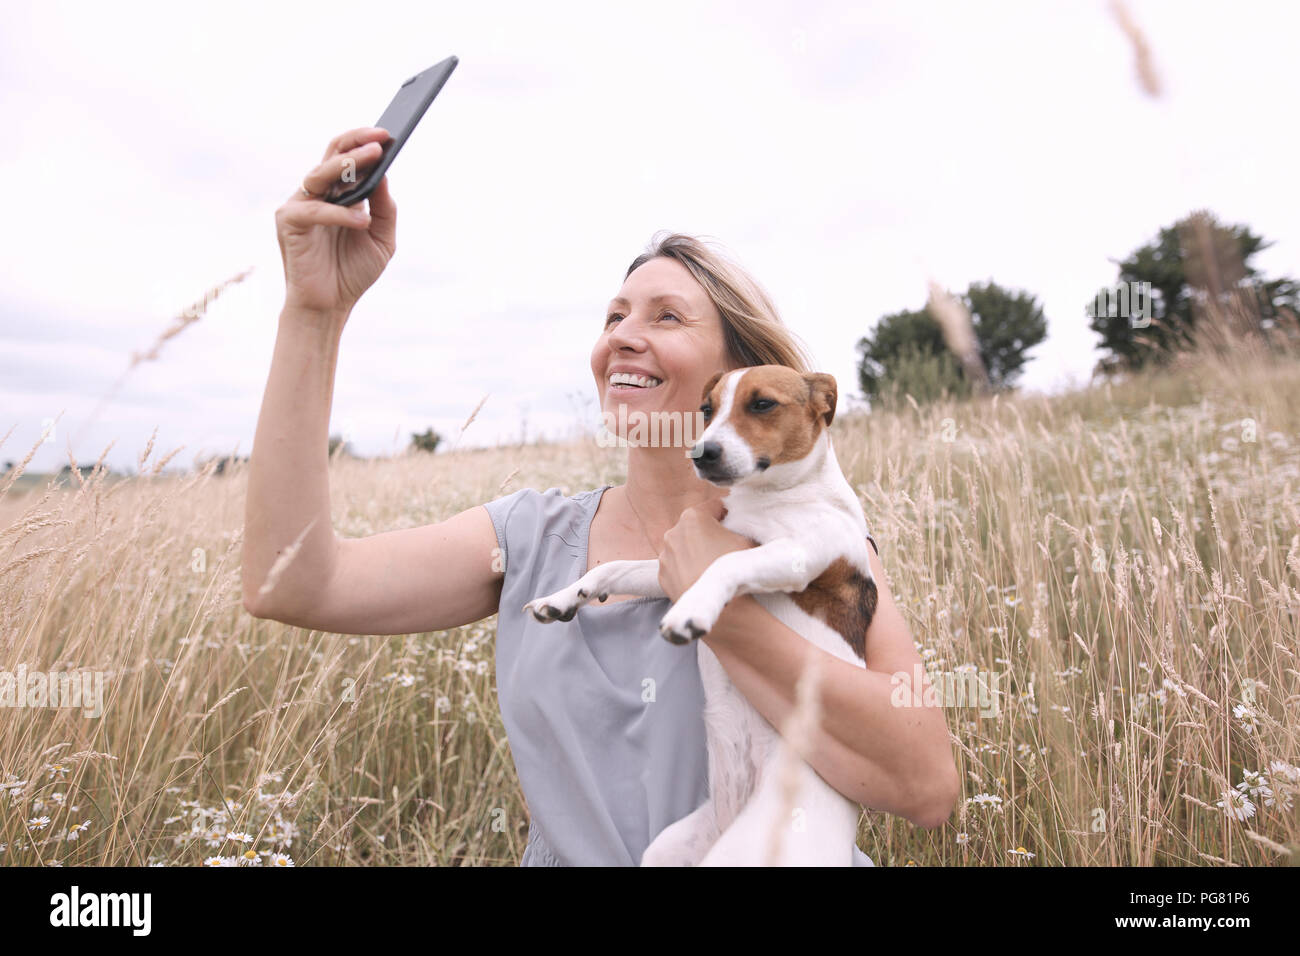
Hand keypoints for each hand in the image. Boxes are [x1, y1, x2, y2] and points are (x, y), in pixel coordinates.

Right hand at [274, 126, 397, 317]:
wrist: (329, 307)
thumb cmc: (352, 273)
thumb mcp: (381, 239)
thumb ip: (383, 209)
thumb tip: (385, 175)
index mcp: (336, 194)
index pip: (346, 157)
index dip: (364, 142)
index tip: (388, 134)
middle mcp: (315, 194)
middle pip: (332, 155)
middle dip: (357, 143)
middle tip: (381, 137)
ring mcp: (299, 205)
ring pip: (321, 173)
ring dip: (348, 164)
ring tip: (374, 157)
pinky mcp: (289, 223)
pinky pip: (316, 210)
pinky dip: (341, 214)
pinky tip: (361, 220)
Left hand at [657, 499, 757, 603]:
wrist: (718, 606)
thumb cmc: (733, 571)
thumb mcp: (746, 540)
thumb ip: (740, 527)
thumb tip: (739, 527)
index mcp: (693, 517)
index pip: (714, 506)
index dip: (727, 514)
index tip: (734, 524)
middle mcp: (673, 532)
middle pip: (696, 526)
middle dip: (708, 533)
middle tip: (724, 547)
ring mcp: (665, 555)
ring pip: (684, 546)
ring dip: (695, 551)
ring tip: (712, 565)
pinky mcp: (662, 575)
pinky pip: (677, 566)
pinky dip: (686, 568)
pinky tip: (700, 577)